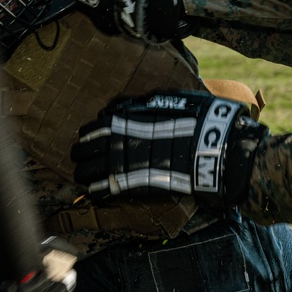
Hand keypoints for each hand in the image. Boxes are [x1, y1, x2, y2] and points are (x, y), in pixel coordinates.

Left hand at [71, 90, 268, 206]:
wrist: (212, 147)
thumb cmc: (196, 120)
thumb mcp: (172, 99)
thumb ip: (145, 103)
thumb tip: (124, 104)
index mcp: (127, 117)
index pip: (96, 124)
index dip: (90, 131)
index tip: (89, 134)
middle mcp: (119, 139)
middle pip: (86, 147)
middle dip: (80, 151)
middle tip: (79, 155)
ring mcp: (124, 164)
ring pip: (88, 170)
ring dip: (82, 172)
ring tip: (82, 175)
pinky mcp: (133, 185)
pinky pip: (103, 190)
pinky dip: (95, 191)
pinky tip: (94, 192)